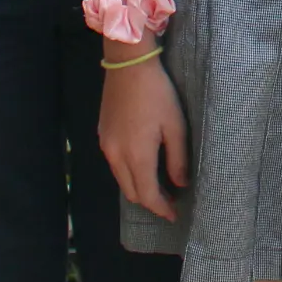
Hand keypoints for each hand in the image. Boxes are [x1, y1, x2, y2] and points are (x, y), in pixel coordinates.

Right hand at [100, 56, 189, 222]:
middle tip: (170, 201)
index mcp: (136, 156)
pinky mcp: (102, 135)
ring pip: (121, 180)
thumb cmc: (158, 94)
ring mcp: (106, 146)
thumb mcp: (176, 126)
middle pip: (131, 192)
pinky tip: (142, 165)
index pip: (147, 195)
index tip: (174, 215)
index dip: (161, 208)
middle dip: (150, 201)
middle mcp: (116, 156)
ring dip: (138, 188)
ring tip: (159, 186)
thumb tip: (179, 184)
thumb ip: (178, 158)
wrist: (128, 66)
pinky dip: (128, 173)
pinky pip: (115, 165)